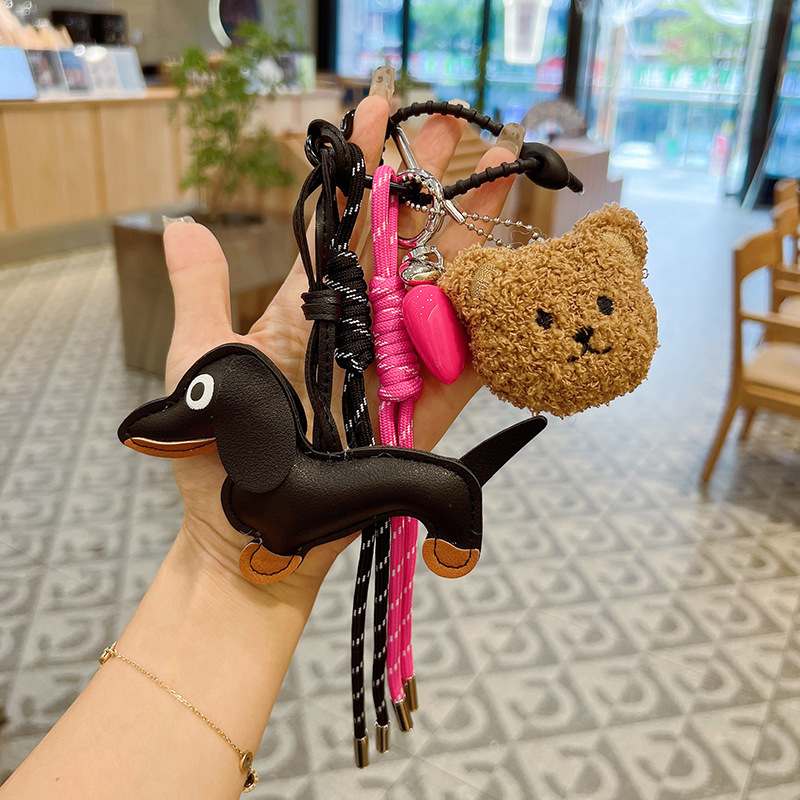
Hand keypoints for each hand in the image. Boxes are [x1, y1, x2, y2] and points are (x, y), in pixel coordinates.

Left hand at [163, 90, 520, 607]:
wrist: (256, 542)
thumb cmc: (217, 457)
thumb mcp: (199, 364)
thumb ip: (201, 293)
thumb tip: (183, 224)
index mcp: (306, 309)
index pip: (340, 224)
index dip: (360, 167)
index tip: (373, 107)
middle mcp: (358, 328)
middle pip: (402, 243)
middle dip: (429, 180)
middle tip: (458, 124)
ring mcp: (396, 364)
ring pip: (441, 289)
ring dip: (475, 230)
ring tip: (503, 171)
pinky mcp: (427, 407)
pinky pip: (468, 358)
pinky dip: (494, 319)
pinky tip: (521, 266)